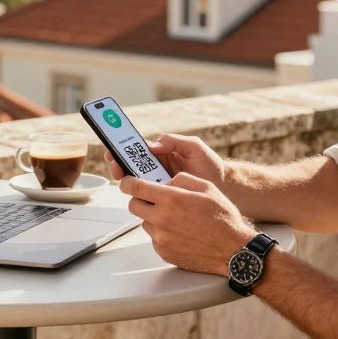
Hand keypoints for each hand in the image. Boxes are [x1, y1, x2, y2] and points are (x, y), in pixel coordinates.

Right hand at [104, 134, 226, 184]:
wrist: (224, 187)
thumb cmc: (209, 164)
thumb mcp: (194, 146)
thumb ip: (175, 141)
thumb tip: (154, 145)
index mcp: (161, 152)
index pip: (137, 149)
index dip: (122, 149)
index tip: (113, 150)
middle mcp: (156, 167)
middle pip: (131, 166)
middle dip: (120, 166)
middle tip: (117, 169)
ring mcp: (159, 183)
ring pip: (137, 182)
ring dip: (128, 181)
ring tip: (126, 181)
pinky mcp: (164, 197)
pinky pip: (148, 196)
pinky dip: (141, 196)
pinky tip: (139, 195)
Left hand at [119, 172, 254, 275]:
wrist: (232, 250)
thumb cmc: (223, 219)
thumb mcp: (206, 187)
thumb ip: (182, 179)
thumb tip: (165, 181)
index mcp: (171, 199)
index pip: (135, 188)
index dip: (127, 182)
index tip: (126, 182)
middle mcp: (162, 219)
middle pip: (134, 206)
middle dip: (140, 199)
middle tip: (154, 199)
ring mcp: (161, 238)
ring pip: (145, 222)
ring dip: (154, 217)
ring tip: (177, 219)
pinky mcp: (163, 252)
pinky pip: (154, 238)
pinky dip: (163, 233)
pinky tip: (181, 232)